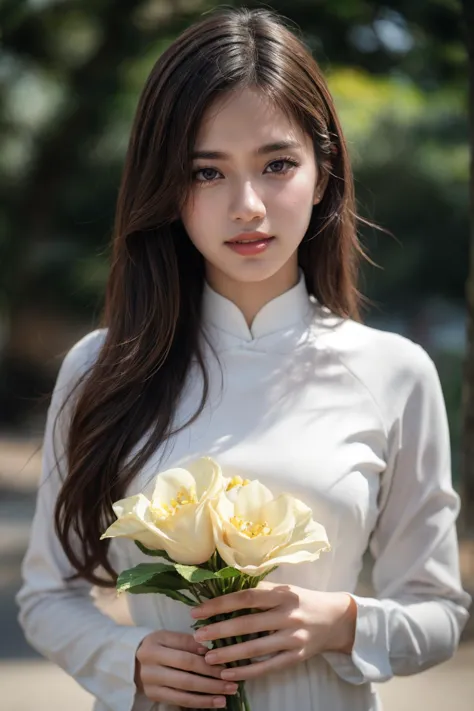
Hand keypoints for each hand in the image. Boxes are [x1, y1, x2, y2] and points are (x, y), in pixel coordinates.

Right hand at [135, 629, 238, 707]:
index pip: (185, 652)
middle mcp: (151, 665)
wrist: (130, 661)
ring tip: (227, 694)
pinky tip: (214, 702)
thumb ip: (187, 641)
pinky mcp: (154, 696)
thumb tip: (209, 649)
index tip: (225, 662)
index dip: (206, 659)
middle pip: (186, 673)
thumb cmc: (156, 645)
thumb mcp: (168, 636)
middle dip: (211, 678)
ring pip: (184, 690)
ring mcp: (151, 683)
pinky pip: (180, 701)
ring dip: (209, 694)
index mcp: (155, 645)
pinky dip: (199, 703)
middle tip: (231, 682)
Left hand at [191, 583, 356, 681]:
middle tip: (198, 635)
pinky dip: (247, 672)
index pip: (246, 596)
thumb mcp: (284, 588)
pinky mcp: (297, 657)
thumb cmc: (302, 600)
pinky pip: (267, 667)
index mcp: (282, 593)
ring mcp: (293, 638)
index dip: (220, 603)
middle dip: (219, 630)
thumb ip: (258, 589)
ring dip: (229, 654)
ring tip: (208, 657)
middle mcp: (288, 615)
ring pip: (256, 648)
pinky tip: (228, 674)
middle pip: (248, 623)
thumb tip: (222, 587)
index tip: (198, 610)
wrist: (336, 619)